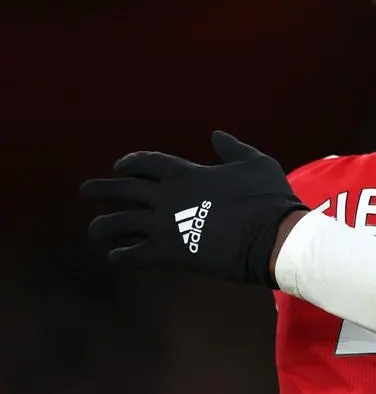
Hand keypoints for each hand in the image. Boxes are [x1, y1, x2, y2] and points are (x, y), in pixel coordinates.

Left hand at [81, 131, 307, 286]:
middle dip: (101, 189)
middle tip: (86, 191)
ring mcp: (165, 226)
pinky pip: (133, 255)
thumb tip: (216, 135)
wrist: (271, 237)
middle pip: (123, 190)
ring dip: (104, 225)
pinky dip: (121, 257)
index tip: (119, 167)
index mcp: (185, 173)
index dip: (129, 163)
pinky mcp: (169, 253)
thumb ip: (232, 149)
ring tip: (94, 229)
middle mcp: (166, 197)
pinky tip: (115, 258)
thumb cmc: (268, 198)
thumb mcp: (256, 163)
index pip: (145, 163)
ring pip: (120, 223)